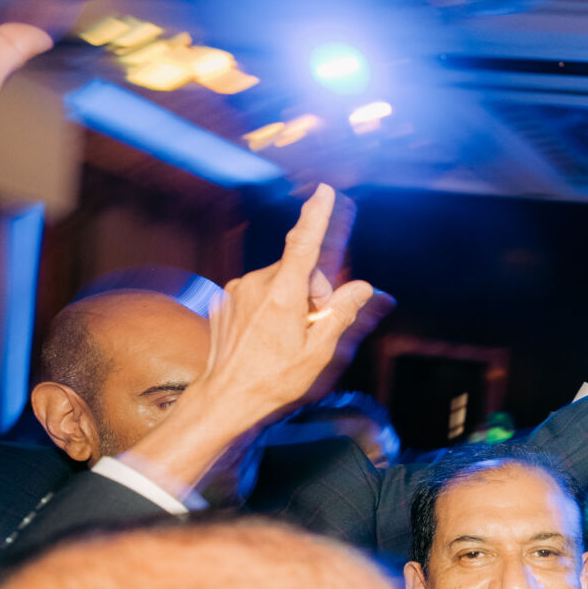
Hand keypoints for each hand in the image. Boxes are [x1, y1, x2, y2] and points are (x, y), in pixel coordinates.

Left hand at [202, 185, 386, 425]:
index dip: (316, 217)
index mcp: (282, 295)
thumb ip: (341, 313)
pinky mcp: (225, 299)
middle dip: (313, 290)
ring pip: (277, 280)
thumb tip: (362, 287)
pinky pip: (257, 291)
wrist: (227, 396)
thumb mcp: (319, 351)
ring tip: (286, 334)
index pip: (304, 245)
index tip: (324, 192)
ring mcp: (236, 290)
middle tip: (313, 325)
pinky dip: (269, 305)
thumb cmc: (276, 378)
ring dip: (290, 298)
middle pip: (297, 269)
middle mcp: (256, 285)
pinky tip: (266, 333)